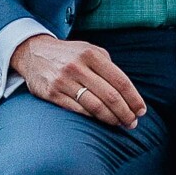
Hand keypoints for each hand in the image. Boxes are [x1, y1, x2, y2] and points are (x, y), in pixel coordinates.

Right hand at [12, 34, 146, 128]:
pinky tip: (100, 121)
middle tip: (133, 123)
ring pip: (95, 106)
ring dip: (111, 119)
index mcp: (92, 54)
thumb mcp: (89, 50)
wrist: (34, 53)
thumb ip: (108, 66)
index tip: (141, 110)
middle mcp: (78, 66)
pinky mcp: (52, 93)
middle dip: (125, 112)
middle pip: (110, 96)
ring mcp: (64, 80)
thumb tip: (129, 93)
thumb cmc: (70, 55)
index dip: (134, 98)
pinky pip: (78, 110)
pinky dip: (93, 118)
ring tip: (120, 124)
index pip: (120, 81)